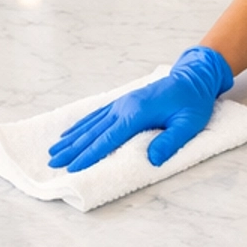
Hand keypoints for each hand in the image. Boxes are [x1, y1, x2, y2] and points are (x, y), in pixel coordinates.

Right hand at [47, 46, 233, 173]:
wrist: (193, 78)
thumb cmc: (193, 103)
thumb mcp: (189, 125)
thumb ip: (171, 142)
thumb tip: (152, 160)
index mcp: (137, 113)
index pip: (109, 139)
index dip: (90, 155)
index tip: (73, 168)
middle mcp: (124, 107)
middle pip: (94, 132)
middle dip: (73, 149)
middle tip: (54, 163)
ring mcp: (121, 103)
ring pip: (91, 124)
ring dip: (73, 138)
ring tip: (55, 150)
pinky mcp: (123, 103)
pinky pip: (97, 116)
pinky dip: (82, 125)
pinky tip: (72, 132)